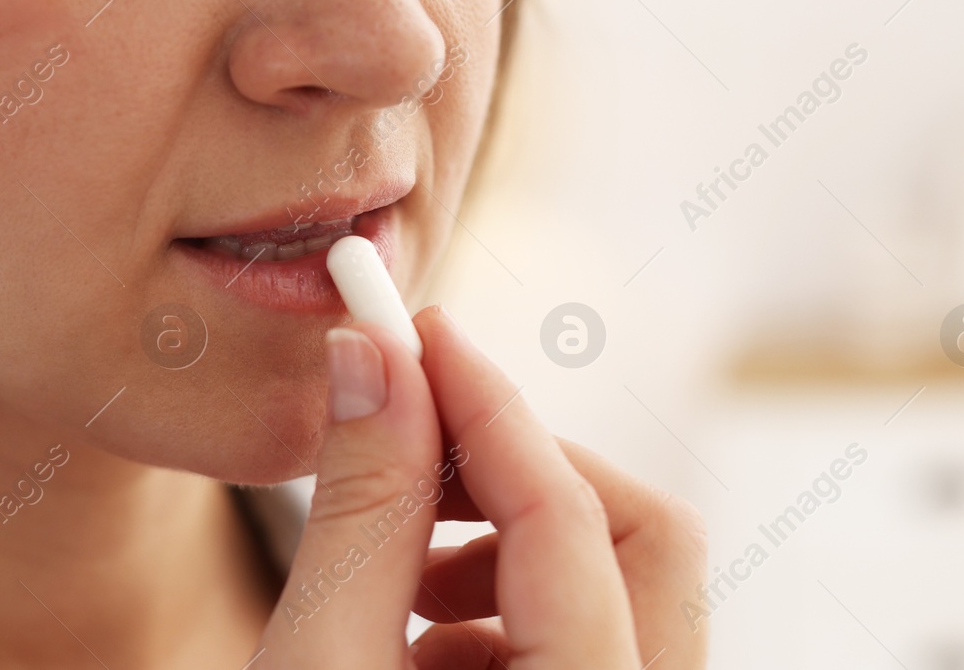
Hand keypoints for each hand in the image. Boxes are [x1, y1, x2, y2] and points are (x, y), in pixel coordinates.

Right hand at [256, 306, 707, 667]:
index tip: (410, 327)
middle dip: (519, 471)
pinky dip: (511, 614)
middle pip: (644, 536)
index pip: (567, 513)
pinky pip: (595, 643)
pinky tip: (416, 641)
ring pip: (624, 588)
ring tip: (399, 578)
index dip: (483, 402)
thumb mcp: (319, 663)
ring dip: (509, 547)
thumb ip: (361, 510)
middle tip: (409, 439)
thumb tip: (372, 359)